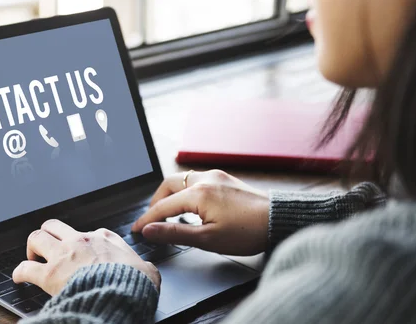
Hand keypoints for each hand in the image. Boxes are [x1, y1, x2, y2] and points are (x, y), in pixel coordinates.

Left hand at [13, 219, 160, 294]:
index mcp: (104, 238)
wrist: (121, 294)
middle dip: (48, 234)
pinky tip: (19, 277)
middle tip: (48, 247)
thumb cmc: (134, 283)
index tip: (82, 252)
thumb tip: (148, 271)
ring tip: (32, 257)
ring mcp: (63, 255)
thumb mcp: (147, 270)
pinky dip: (19, 272)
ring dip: (32, 247)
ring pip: (36, 237)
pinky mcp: (50, 274)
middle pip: (54, 226)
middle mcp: (81, 241)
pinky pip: (25, 268)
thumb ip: (144, 267)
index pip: (88, 232)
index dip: (82, 242)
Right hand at [131, 170, 268, 255]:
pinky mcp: (225, 179)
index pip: (163, 206)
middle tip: (152, 220)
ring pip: (182, 180)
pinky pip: (197, 180)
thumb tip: (150, 230)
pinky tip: (190, 207)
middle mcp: (205, 179)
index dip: (147, 219)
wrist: (279, 220)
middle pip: (168, 184)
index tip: (136, 230)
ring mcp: (216, 176)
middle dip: (156, 201)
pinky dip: (186, 191)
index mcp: (198, 193)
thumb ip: (175, 233)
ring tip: (169, 214)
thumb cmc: (248, 232)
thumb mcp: (207, 239)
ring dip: (171, 195)